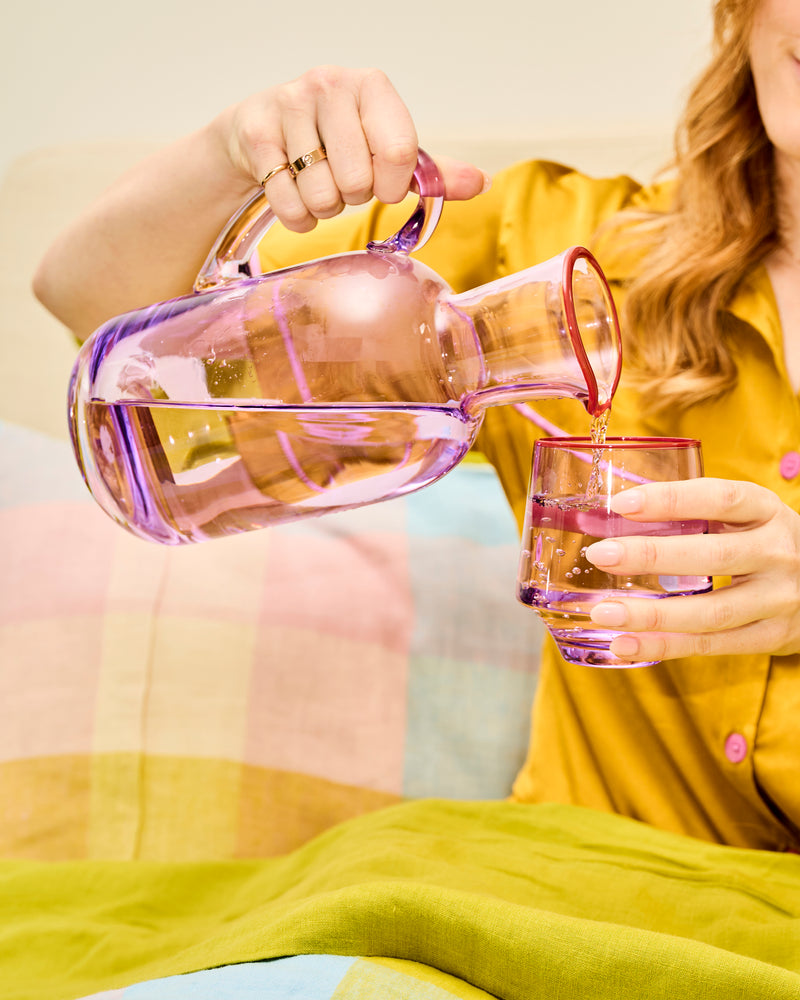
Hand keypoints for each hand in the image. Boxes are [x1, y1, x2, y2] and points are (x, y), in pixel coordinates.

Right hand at [216, 66, 489, 231]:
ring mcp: (289, 106)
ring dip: (324, 208)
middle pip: (359, 181)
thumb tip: (481, 182)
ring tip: (317, 184)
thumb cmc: (335, 141)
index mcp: (372, 87)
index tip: (384, 187)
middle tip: (343, 181)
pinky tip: (295, 194)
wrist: (261, 131)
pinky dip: (297, 217)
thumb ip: (432, 172)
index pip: (399, 152)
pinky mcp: (256, 135)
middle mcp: (330, 85)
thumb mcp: (385, 149)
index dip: (393, 186)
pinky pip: (290, 205)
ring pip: (323, 196)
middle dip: (354, 197)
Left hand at [584, 478, 799, 660]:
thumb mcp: (746, 516)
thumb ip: (696, 513)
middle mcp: (779, 552)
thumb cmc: (764, 541)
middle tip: (601, 555)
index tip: (622, 504)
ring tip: (604, 612)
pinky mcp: (773, 637)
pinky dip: (664, 646)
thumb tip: (611, 514)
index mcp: (767, 510)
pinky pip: (711, 645)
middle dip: (651, 556)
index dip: (671, 500)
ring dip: (651, 615)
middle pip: (713, 556)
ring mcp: (779, 599)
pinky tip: (625, 644)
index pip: (720, 498)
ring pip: (710, 612)